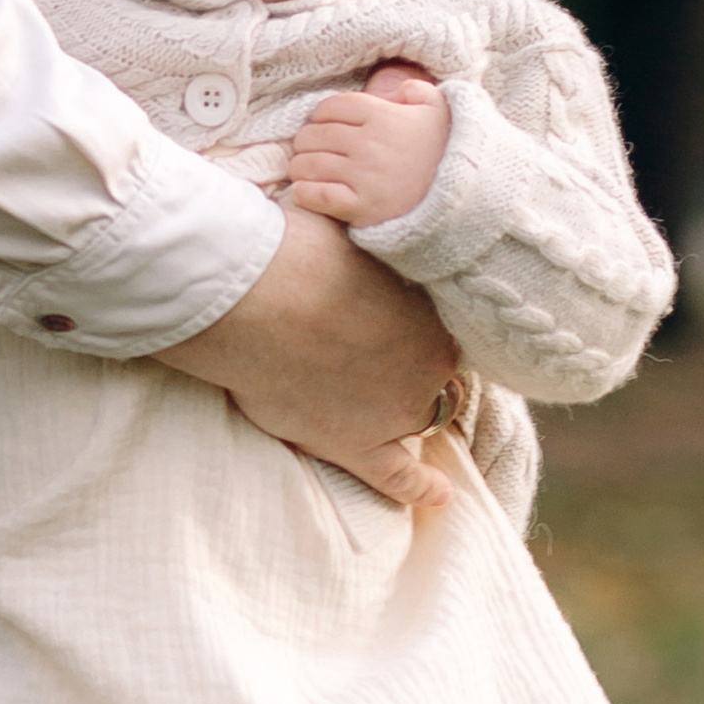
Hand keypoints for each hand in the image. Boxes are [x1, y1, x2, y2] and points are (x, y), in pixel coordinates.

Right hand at [158, 202, 458, 509]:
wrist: (258, 296)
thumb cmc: (297, 246)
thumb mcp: (350, 220)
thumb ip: (369, 229)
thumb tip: (363, 207)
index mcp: (433, 311)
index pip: (444, 326)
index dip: (424, 322)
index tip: (405, 316)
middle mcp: (428, 365)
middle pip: (436, 373)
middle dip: (419, 364)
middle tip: (389, 353)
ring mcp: (396, 410)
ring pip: (422, 417)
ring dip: (417, 414)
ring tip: (406, 412)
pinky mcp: (356, 445)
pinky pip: (399, 476)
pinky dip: (421, 488)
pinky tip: (439, 496)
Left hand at [288, 59, 449, 229]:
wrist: (462, 199)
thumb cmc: (444, 152)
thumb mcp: (439, 110)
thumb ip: (418, 91)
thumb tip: (401, 89)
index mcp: (383, 116)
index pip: (330, 107)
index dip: (320, 115)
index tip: (323, 125)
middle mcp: (370, 144)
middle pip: (313, 135)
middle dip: (306, 141)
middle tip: (310, 148)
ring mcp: (364, 177)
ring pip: (308, 164)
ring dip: (300, 166)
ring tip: (305, 169)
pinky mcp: (362, 207)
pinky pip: (316, 196)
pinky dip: (304, 193)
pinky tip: (305, 191)